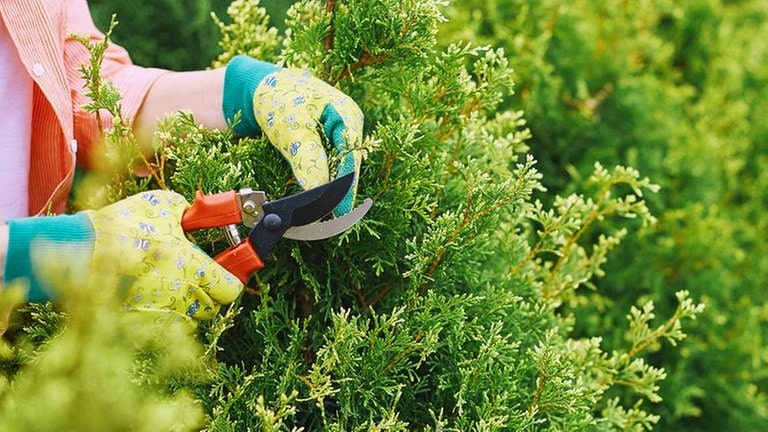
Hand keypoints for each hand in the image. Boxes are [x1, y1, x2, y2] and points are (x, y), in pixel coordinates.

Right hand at [3, 191, 242, 319]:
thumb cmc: (123, 227)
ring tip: (167, 278)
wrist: (80, 252)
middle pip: (212, 306)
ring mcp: (160, 313)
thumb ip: (188, 210)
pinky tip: (146, 288)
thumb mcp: (163, 205)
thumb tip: (195, 212)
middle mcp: (182, 297)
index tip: (225, 269)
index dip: (231, 278)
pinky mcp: (140, 322)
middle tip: (195, 271)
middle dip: (208, 290)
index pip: (232, 289)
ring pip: (187, 316)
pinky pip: (161, 320)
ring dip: (184, 300)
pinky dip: (159, 307)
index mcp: (195, 270)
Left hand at [222, 55, 363, 215]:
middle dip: (338, 195)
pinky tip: (314, 202)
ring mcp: (338, 136)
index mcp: (348, 116)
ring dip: (329, 192)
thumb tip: (318, 192)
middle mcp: (348, 127)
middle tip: (328, 222)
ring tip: (320, 218)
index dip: (345, 189)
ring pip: (338, 171)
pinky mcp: (325, 146)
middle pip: (348, 168)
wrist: (258, 88)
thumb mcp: (292, 128)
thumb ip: (308, 159)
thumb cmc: (277, 99)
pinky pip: (328, 169)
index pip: (352, 159)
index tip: (337, 214)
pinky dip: (320, 185)